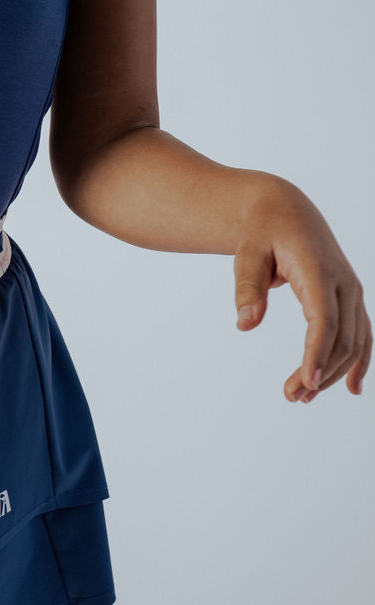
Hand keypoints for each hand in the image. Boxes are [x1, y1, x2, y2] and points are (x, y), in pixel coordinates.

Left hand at [233, 178, 370, 403]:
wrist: (284, 209)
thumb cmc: (262, 230)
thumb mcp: (247, 252)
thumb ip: (247, 286)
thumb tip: (244, 323)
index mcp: (317, 269)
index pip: (324, 319)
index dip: (317, 352)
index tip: (306, 381)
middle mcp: (342, 281)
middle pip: (340, 337)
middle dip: (319, 370)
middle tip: (291, 396)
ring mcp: (351, 289)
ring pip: (354, 341)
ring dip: (333, 371)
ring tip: (304, 396)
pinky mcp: (350, 297)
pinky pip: (361, 334)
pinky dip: (357, 361)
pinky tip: (350, 387)